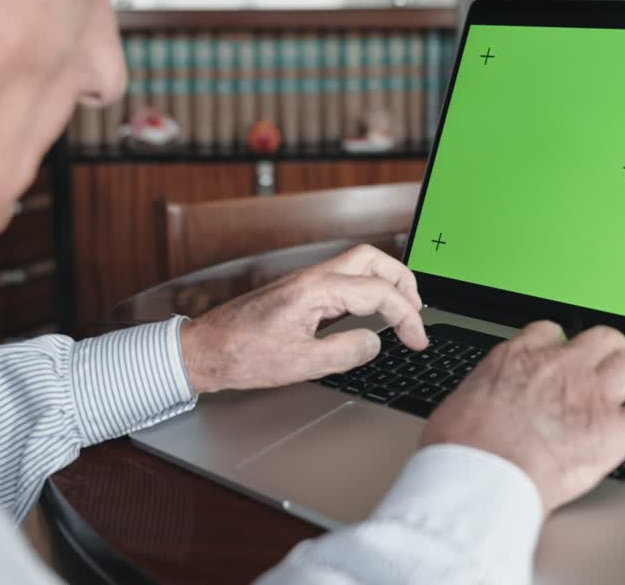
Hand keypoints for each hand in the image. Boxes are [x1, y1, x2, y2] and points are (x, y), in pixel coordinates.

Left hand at [179, 244, 427, 393]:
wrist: (206, 350)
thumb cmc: (243, 355)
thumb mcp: (302, 364)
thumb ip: (346, 352)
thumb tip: (375, 342)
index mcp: (317, 289)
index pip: (379, 291)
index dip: (407, 316)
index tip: (418, 340)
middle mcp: (313, 277)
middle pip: (374, 259)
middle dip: (404, 282)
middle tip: (417, 314)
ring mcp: (306, 281)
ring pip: (358, 264)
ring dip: (386, 283)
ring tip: (402, 311)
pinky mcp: (300, 291)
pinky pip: (343, 279)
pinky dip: (366, 289)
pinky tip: (370, 313)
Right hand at [422, 321, 624, 513]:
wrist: (476, 474)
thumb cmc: (459, 449)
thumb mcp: (460, 404)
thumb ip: (483, 398)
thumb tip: (478, 409)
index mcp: (517, 358)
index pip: (548, 332)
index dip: (561, 342)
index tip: (564, 352)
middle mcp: (559, 367)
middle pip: (601, 338)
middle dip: (613, 350)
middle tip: (617, 366)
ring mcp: (589, 395)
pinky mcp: (612, 430)